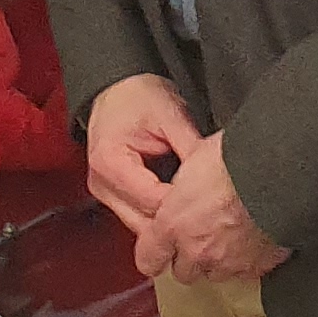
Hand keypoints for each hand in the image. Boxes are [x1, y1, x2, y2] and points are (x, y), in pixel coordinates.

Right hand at [85, 72, 204, 253]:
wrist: (118, 89)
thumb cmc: (138, 96)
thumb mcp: (171, 116)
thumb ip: (191, 149)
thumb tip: (216, 174)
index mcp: (110, 162)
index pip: (152, 201)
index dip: (184, 205)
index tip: (210, 201)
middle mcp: (101, 184)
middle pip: (144, 223)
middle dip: (177, 221)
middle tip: (210, 215)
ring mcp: (104, 193)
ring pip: (141, 227)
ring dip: (168, 223)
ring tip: (198, 214)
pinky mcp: (112, 196)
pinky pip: (139, 217)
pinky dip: (159, 216)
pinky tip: (181, 211)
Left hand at [144, 127, 291, 287]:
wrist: (277, 172)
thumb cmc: (237, 159)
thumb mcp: (193, 159)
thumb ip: (182, 187)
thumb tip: (184, 185)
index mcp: (173, 223)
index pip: (148, 259)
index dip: (153, 255)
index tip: (158, 251)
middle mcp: (197, 249)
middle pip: (184, 272)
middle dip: (190, 257)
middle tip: (201, 233)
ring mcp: (228, 261)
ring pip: (216, 273)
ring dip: (219, 259)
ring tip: (231, 233)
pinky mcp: (257, 266)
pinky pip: (246, 270)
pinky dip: (248, 259)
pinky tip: (254, 237)